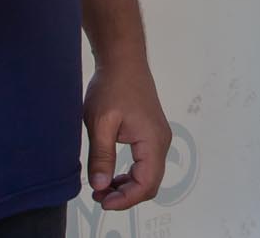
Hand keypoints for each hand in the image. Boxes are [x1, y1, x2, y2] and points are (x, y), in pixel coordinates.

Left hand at [82, 54, 170, 208]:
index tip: (101, 201)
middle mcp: (161, 141)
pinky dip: (129, 174)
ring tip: (100, 187)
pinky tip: (110, 174)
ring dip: (126, 186)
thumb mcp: (101, 123)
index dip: (125, 199)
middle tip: (98, 196)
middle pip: (149, 183)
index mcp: (152, 140)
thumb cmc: (112, 86)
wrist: (123, 59)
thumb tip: (101, 185)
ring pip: (147, 175)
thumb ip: (101, 156)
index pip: (146, 184)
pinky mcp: (151, 133)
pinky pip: (145, 163)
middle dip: (125, 195)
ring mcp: (158, 137)